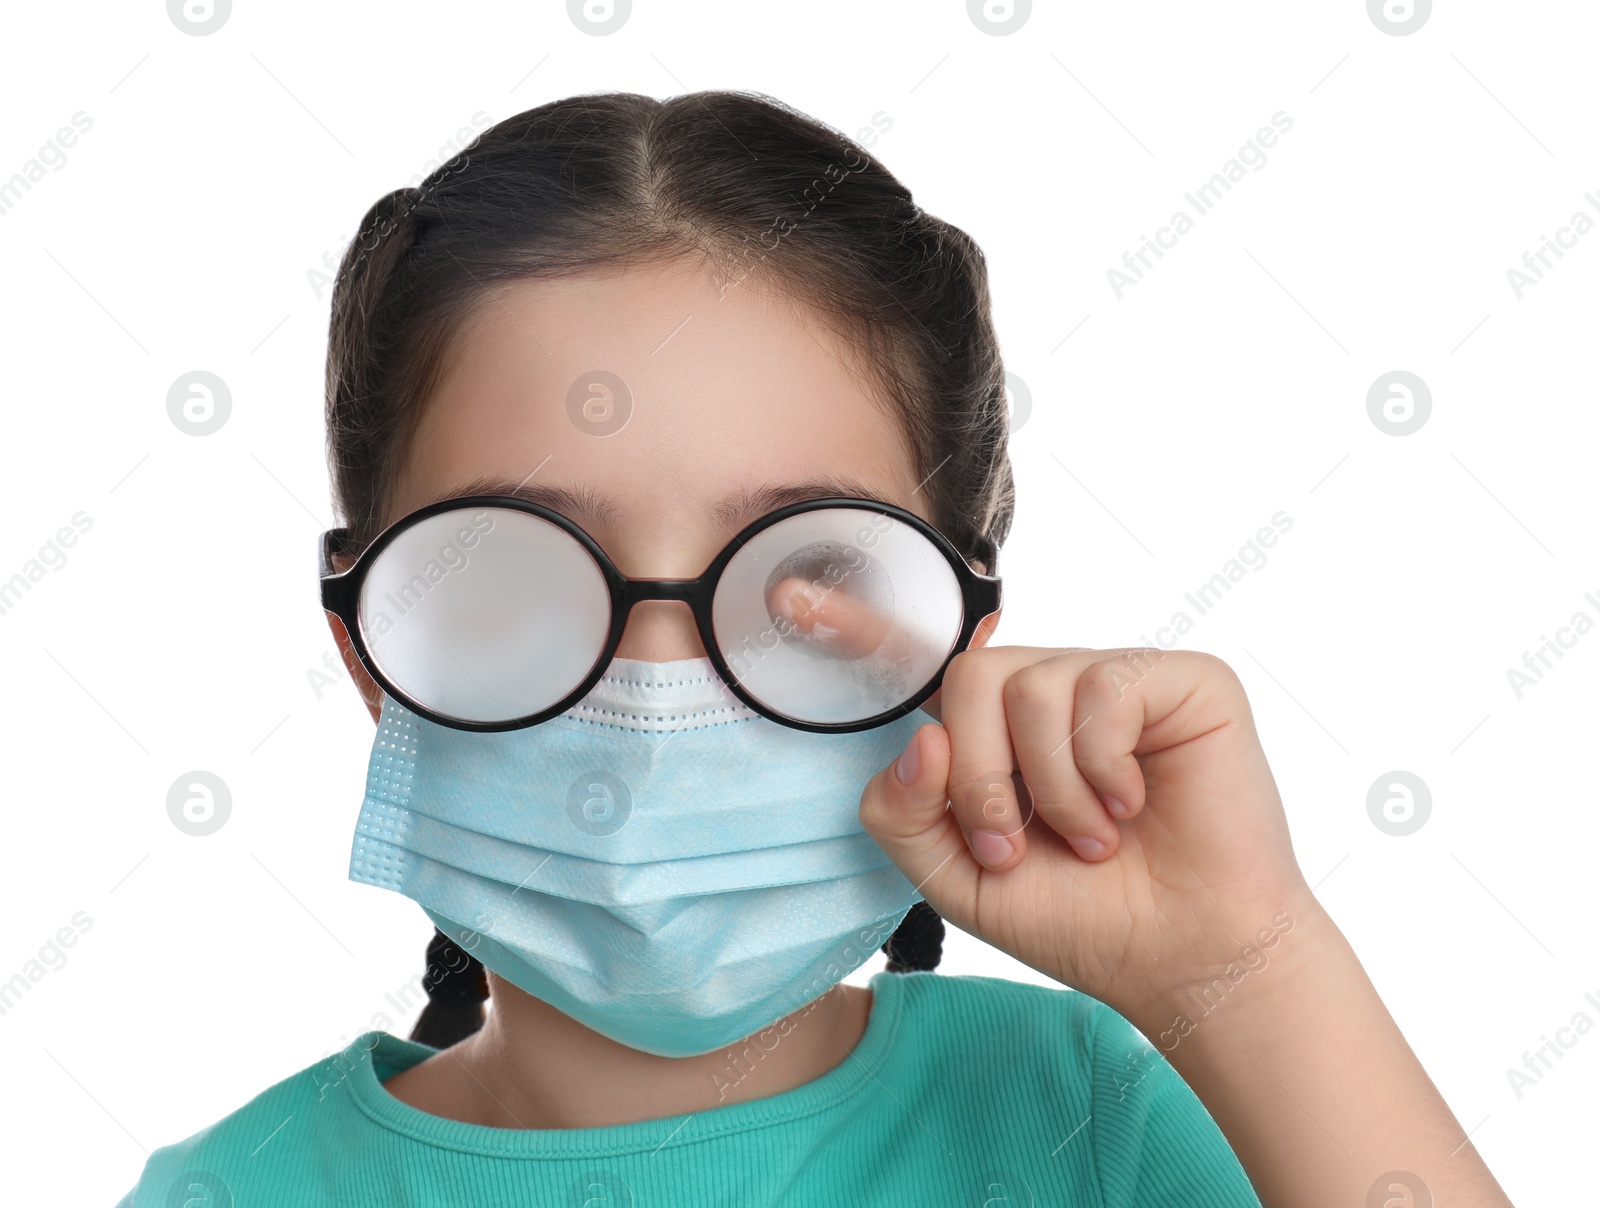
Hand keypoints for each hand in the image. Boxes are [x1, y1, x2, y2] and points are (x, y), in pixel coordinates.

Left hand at [788, 592, 1517, 1206]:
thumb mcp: (957, 877)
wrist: (1182, 956)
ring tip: (1092, 837)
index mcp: (991, 728)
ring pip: (1027, 686)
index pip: (917, 661)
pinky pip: (1102, 690)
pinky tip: (1134, 805)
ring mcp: (1113, 677)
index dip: (854, 626)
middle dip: (979, 781)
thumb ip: (904, 813)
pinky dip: (1101, 767)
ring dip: (1047, 789)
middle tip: (1019, 845)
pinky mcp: (1179, 679)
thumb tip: (920, 734)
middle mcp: (1048, 688)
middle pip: (965, 678)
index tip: (790, 598)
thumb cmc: (1078, 914)